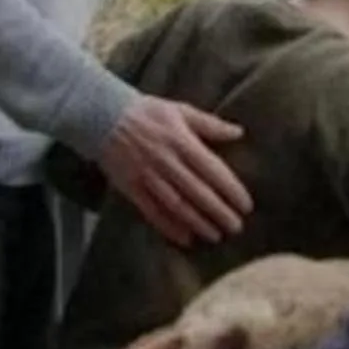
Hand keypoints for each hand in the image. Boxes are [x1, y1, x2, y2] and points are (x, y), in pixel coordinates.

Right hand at [95, 96, 250, 248]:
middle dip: (219, 211)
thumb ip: (209, 124)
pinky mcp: (131, 187)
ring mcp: (147, 176)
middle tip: (237, 227)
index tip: (246, 205)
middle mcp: (166, 161)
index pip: (212, 169)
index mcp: (181, 141)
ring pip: (177, 205)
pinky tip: (185, 238)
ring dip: (198, 222)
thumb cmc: (147, 112)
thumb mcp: (180, 110)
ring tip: (216, 235)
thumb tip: (238, 132)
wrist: (102, 116)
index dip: (230, 189)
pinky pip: (152, 211)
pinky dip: (169, 226)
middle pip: (197, 191)